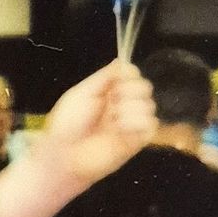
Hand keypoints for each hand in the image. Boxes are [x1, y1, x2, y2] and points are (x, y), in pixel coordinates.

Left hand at [41, 60, 156, 188]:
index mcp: (109, 93)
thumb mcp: (81, 92)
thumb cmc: (67, 124)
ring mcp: (129, 124)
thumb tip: (121, 62)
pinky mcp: (136, 141)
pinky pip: (151, 124)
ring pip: (149, 105)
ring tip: (113, 120)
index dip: (128, 75)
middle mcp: (122, 106)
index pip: (132, 75)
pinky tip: (121, 129)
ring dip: (131, 109)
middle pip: (145, 87)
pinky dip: (137, 123)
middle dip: (130, 91)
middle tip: (112, 102)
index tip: (116, 82)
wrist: (66, 154)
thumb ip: (104, 77)